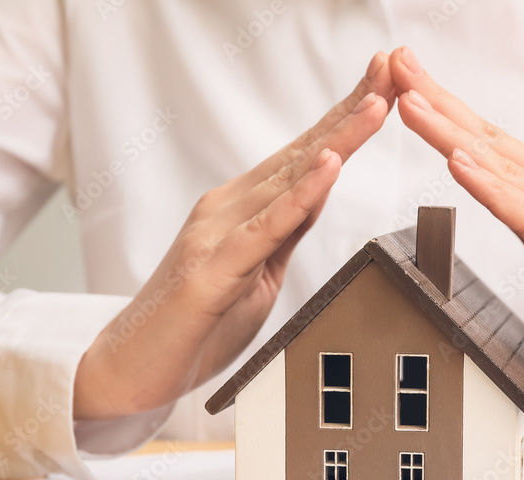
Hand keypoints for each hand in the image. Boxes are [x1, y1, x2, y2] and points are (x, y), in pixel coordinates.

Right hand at [74, 53, 395, 419]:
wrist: (131, 367)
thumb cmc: (194, 324)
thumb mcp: (257, 272)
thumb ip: (283, 232)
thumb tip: (315, 199)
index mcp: (243, 209)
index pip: (306, 157)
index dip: (347, 119)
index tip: (385, 85)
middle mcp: (229, 208)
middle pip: (304, 153)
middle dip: (352, 110)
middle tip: (393, 67)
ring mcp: (217, 234)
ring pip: (289, 180)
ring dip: (337, 140)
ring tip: (376, 104)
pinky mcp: (212, 270)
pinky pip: (264, 229)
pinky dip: (298, 197)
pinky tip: (326, 168)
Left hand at [389, 47, 523, 426]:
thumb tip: (497, 198)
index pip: (491, 145)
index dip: (447, 111)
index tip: (405, 81)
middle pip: (492, 142)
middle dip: (441, 102)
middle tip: (399, 63)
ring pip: (506, 170)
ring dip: (454, 134)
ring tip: (413, 102)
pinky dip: (494, 189)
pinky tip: (462, 165)